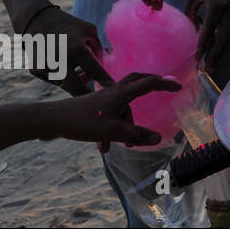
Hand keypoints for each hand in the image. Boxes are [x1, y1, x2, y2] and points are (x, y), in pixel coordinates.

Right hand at [23, 5, 114, 95]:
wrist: (37, 20)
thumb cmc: (69, 25)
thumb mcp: (89, 31)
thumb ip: (99, 49)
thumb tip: (106, 65)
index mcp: (76, 49)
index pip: (96, 71)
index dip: (107, 82)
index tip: (115, 91)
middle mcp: (60, 60)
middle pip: (76, 88)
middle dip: (88, 97)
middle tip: (98, 100)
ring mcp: (46, 66)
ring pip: (66, 84)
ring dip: (77, 81)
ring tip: (82, 72)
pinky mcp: (36, 70)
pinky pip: (55, 80)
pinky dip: (63, 77)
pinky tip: (64, 66)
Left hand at [39, 72, 182, 152]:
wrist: (51, 121)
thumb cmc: (82, 122)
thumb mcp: (113, 131)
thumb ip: (137, 134)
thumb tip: (159, 138)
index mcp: (121, 92)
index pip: (149, 83)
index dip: (165, 84)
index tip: (178, 86)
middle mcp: (113, 91)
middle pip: (137, 81)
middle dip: (151, 84)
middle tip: (163, 86)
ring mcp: (102, 98)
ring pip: (122, 106)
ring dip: (124, 125)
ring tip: (118, 146)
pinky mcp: (92, 107)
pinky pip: (110, 114)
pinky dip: (112, 128)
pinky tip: (103, 146)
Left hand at [186, 0, 229, 71]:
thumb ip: (190, 11)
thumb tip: (188, 29)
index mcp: (217, 6)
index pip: (209, 28)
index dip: (203, 44)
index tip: (196, 57)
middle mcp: (228, 14)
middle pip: (222, 39)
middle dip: (213, 56)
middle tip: (206, 70)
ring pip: (226, 40)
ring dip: (218, 55)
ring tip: (210, 68)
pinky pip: (227, 36)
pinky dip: (220, 47)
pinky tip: (213, 56)